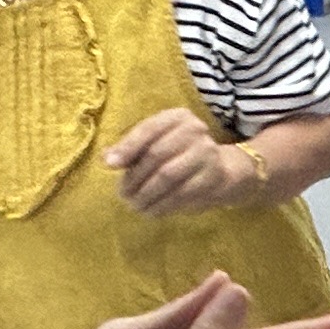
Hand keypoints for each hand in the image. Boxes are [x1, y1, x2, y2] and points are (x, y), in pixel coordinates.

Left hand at [110, 107, 260, 217]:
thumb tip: (107, 160)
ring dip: (147, 195)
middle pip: (156, 155)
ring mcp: (207, 153)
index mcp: (177, 117)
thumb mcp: (158, 143)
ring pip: (168, 176)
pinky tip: (152, 211)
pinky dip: (163, 205)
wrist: (222, 169)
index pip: (148, 129)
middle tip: (123, 195)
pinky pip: (182, 194)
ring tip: (135, 205)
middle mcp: (195, 130)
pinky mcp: (213, 177)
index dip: (127, 147)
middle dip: (135, 177)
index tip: (109, 165)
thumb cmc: (180, 154)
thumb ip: (132, 149)